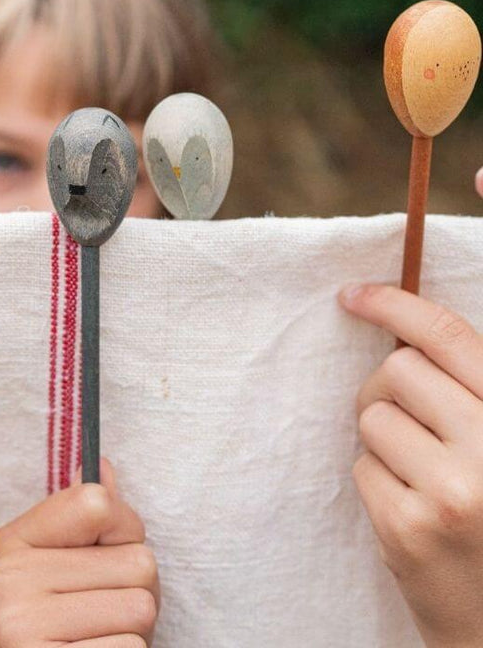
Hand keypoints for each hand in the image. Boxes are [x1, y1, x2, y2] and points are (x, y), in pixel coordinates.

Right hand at [0, 458, 158, 646]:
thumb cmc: (59, 627)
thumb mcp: (59, 565)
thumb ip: (82, 516)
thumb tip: (102, 465)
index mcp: (10, 544)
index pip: (97, 503)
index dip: (122, 530)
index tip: (101, 554)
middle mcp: (7, 582)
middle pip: (136, 559)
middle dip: (134, 588)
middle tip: (101, 613)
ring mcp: (22, 629)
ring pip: (141, 605)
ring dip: (134, 629)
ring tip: (98, 638)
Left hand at [339, 167, 482, 646]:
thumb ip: (469, 394)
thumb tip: (401, 331)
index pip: (450, 337)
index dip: (396, 305)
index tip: (354, 295)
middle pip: (398, 370)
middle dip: (390, 391)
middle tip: (409, 427)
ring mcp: (452, 492)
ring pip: (372, 416)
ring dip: (384, 440)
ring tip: (419, 477)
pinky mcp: (410, 527)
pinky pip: (361, 466)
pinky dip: (377, 482)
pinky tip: (411, 512)